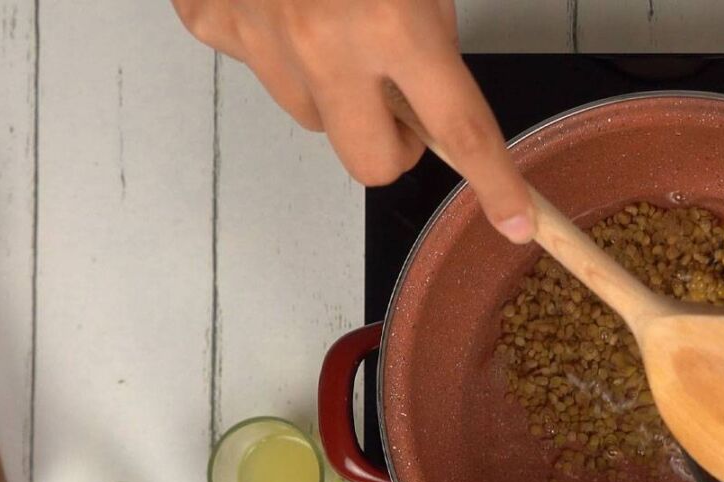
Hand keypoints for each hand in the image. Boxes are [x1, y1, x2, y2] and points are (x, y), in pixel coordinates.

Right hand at [172, 0, 533, 241]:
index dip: (495, 182)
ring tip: (331, 16)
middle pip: (371, 164)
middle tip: (399, 94)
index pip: (461, 132)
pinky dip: (273, 42)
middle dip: (391, 142)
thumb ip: (430, 28)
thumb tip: (435, 93)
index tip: (515, 219)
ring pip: (310, 116)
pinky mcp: (208, 21)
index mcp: (392, 23)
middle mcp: (323, 45)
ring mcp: (257, 38)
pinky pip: (255, 64)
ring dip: (331, 87)